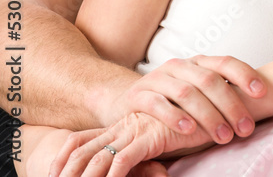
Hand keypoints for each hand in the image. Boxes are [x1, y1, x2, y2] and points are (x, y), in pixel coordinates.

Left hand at [49, 113, 212, 176]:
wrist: (220, 103)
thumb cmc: (197, 121)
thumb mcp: (162, 136)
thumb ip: (145, 146)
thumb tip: (139, 168)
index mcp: (123, 122)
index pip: (81, 139)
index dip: (63, 157)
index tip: (52, 174)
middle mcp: (125, 124)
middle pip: (81, 149)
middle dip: (64, 172)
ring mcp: (137, 128)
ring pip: (97, 158)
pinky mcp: (152, 135)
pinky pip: (124, 160)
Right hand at [101, 55, 263, 144]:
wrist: (126, 101)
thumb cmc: (172, 101)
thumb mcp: (197, 93)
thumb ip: (221, 95)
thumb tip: (261, 104)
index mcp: (197, 63)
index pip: (225, 62)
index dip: (244, 74)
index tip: (261, 93)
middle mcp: (179, 66)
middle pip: (210, 80)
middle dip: (231, 105)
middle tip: (245, 129)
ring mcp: (156, 79)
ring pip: (187, 93)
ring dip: (209, 116)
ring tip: (223, 136)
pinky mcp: (137, 96)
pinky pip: (158, 104)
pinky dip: (175, 116)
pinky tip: (189, 130)